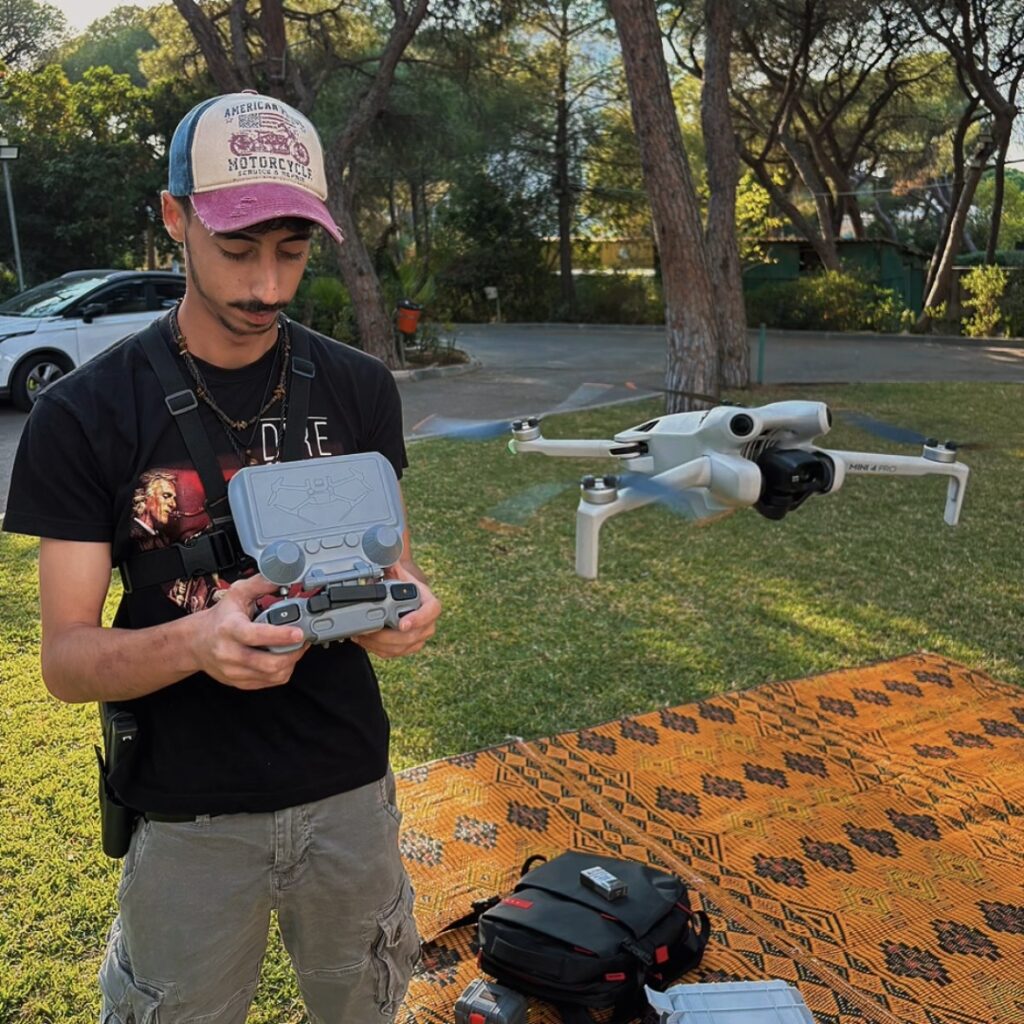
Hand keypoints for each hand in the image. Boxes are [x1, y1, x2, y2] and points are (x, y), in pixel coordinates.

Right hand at [188, 574, 307, 689]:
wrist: (196, 642)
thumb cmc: (219, 619)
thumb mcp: (236, 594)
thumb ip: (259, 584)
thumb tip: (281, 578)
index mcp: (229, 629)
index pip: (255, 636)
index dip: (280, 636)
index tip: (298, 633)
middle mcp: (229, 653)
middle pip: (269, 663)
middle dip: (293, 653)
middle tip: (303, 641)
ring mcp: (234, 671)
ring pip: (272, 675)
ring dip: (291, 662)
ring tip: (296, 649)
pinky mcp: (239, 682)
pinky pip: (269, 682)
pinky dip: (282, 672)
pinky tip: (284, 659)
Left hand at [353, 564, 440, 659]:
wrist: (405, 597)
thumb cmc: (404, 585)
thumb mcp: (399, 573)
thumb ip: (392, 562)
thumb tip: (384, 550)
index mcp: (430, 603)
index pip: (431, 611)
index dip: (418, 619)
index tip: (402, 624)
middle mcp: (428, 623)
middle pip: (411, 636)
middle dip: (386, 636)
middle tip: (369, 630)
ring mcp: (419, 637)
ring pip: (400, 648)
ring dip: (378, 644)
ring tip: (361, 635)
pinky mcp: (408, 647)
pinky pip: (393, 653)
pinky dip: (377, 649)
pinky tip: (364, 641)